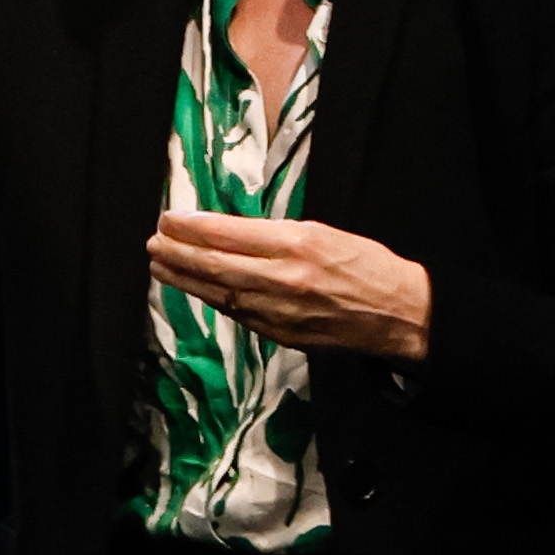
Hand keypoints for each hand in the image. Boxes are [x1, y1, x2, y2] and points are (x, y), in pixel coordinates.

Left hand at [148, 213, 432, 360]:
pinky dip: (212, 299)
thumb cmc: (366, 265)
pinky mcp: (281, 335)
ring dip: (184, 279)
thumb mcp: (322, 232)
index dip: (192, 227)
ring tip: (160, 265)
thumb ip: (274, 233)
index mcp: (297, 244)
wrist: (402, 313)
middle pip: (215, 265)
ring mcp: (280, 312)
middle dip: (177, 254)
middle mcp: (284, 279)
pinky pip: (238, 314)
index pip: (228, 233)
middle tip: (152, 242)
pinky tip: (196, 288)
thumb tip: (226, 231)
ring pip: (219, 293)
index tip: (168, 219)